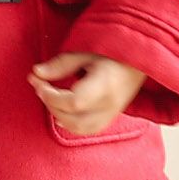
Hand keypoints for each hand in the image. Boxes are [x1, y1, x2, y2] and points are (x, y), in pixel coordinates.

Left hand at [27, 52, 145, 135]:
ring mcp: (113, 112)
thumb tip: (36, 73)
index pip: (74, 102)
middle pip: (74, 118)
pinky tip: (61, 114)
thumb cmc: (114, 50)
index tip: (37, 81)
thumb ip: (61, 64)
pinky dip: (72, 125)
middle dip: (51, 104)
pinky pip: (90, 129)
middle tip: (39, 86)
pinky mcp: (112, 115)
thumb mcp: (86, 51)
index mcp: (105, 85)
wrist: (141, 57)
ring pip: (81, 128)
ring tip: (48, 97)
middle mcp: (111, 103)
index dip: (50, 95)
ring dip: (59, 116)